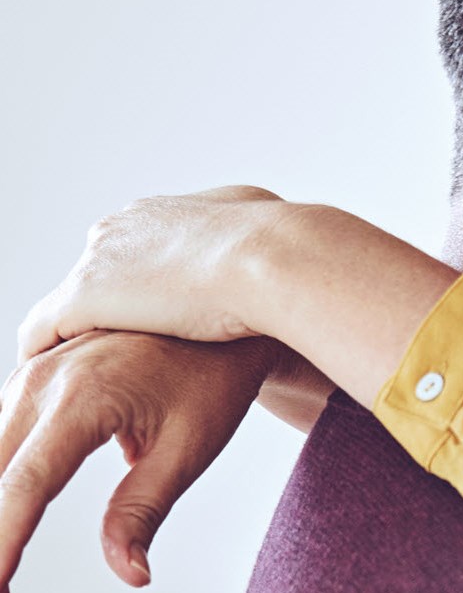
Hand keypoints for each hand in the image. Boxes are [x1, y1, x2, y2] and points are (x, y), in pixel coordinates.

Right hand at [0, 331, 278, 592]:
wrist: (217, 310)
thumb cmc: (211, 380)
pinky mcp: (27, 382)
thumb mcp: (190, 448)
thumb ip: (145, 509)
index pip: (22, 489)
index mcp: (80, 400)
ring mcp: (26, 378)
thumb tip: (130, 575)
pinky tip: (3, 536)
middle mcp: (38, 384)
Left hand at [17, 186, 291, 359]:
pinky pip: (42, 330)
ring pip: (71, 302)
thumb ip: (267, 239)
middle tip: (119, 353)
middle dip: (110, 310)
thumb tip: (288, 242)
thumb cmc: (292, 253)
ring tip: (78, 375)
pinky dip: (40, 352)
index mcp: (170, 212)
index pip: (140, 251)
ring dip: (74, 335)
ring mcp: (102, 260)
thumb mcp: (279, 230)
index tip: (157, 318)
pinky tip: (46, 380)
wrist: (277, 259)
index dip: (148, 288)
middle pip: (101, 273)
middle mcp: (126, 226)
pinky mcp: (87, 297)